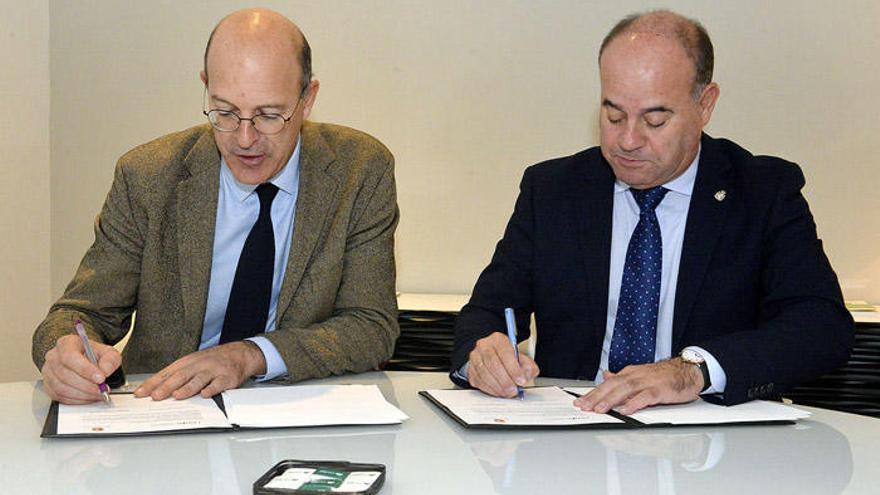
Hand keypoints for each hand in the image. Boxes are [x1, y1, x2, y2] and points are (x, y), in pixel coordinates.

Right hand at [41, 334, 121, 404]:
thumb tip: (105, 370)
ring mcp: (48, 372)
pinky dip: (77, 400)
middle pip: (65, 374)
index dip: (85, 369)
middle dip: (86, 385)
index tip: (100, 378)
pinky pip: (60, 397)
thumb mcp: (107, 352)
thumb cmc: (93, 355)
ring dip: (83, 394)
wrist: (85, 360)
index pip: (70, 356)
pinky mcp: (48, 386)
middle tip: (102, 389)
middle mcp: (53, 357)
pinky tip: (88, 397)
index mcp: (66, 344)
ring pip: (62, 388)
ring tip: (98, 394)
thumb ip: (110, 359)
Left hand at [134, 341, 265, 400]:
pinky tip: (205, 394)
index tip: (140, 393)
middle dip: (167, 386)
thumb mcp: (192, 363)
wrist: (239, 354)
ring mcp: (213, 371)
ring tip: (177, 395)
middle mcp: (198, 365)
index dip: (153, 383)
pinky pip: (219, 383)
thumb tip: (155, 389)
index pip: (166, 373)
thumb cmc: (212, 361)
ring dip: (188, 388)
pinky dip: (212, 389)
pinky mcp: (227, 377)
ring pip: (199, 379)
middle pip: (181, 376)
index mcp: (187, 362)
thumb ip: (176, 375)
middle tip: (155, 396)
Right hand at [468, 332, 538, 397]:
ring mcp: (475, 358)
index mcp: (498, 340)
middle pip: (493, 364)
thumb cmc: (507, 358)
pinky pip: (479, 381)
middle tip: (514, 390)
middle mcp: (484, 346)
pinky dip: (490, 389)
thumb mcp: (521, 358)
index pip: (505, 352)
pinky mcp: (470, 370)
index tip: (521, 380)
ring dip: (498, 387)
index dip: (514, 368)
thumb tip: (527, 374)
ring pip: (484, 374)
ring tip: (508, 392)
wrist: (492, 357)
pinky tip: (499, 392)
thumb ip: (528, 366)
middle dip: (505, 380)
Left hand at [574, 358, 702, 414]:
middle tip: (583, 406)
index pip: (607, 383)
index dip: (593, 393)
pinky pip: (645, 397)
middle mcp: (636, 376)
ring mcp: (648, 382)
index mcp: (629, 374)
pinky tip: (625, 411)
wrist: (687, 370)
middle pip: (612, 385)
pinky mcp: (660, 390)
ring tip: (599, 409)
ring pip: (625, 389)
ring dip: (611, 400)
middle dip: (596, 396)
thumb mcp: (639, 375)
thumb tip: (606, 377)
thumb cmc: (663, 376)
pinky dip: (634, 403)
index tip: (580, 402)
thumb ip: (622, 378)